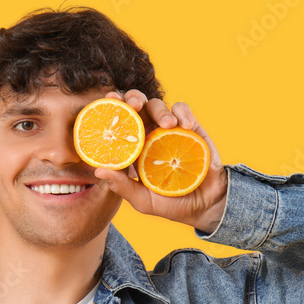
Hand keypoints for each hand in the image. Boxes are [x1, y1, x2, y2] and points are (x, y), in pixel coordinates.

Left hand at [96, 90, 227, 233]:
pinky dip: (182, 113)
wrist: (206, 205)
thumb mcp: (143, 200)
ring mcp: (168, 130)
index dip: (110, 109)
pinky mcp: (189, 128)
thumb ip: (122, 187)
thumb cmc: (171, 204)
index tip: (107, 102)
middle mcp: (147, 134)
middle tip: (134, 105)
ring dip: (160, 110)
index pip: (117, 124)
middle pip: (135, 106)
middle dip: (132, 98)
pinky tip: (186, 126)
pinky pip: (182, 110)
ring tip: (168, 125)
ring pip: (157, 105)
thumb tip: (98, 171)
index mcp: (132, 148)